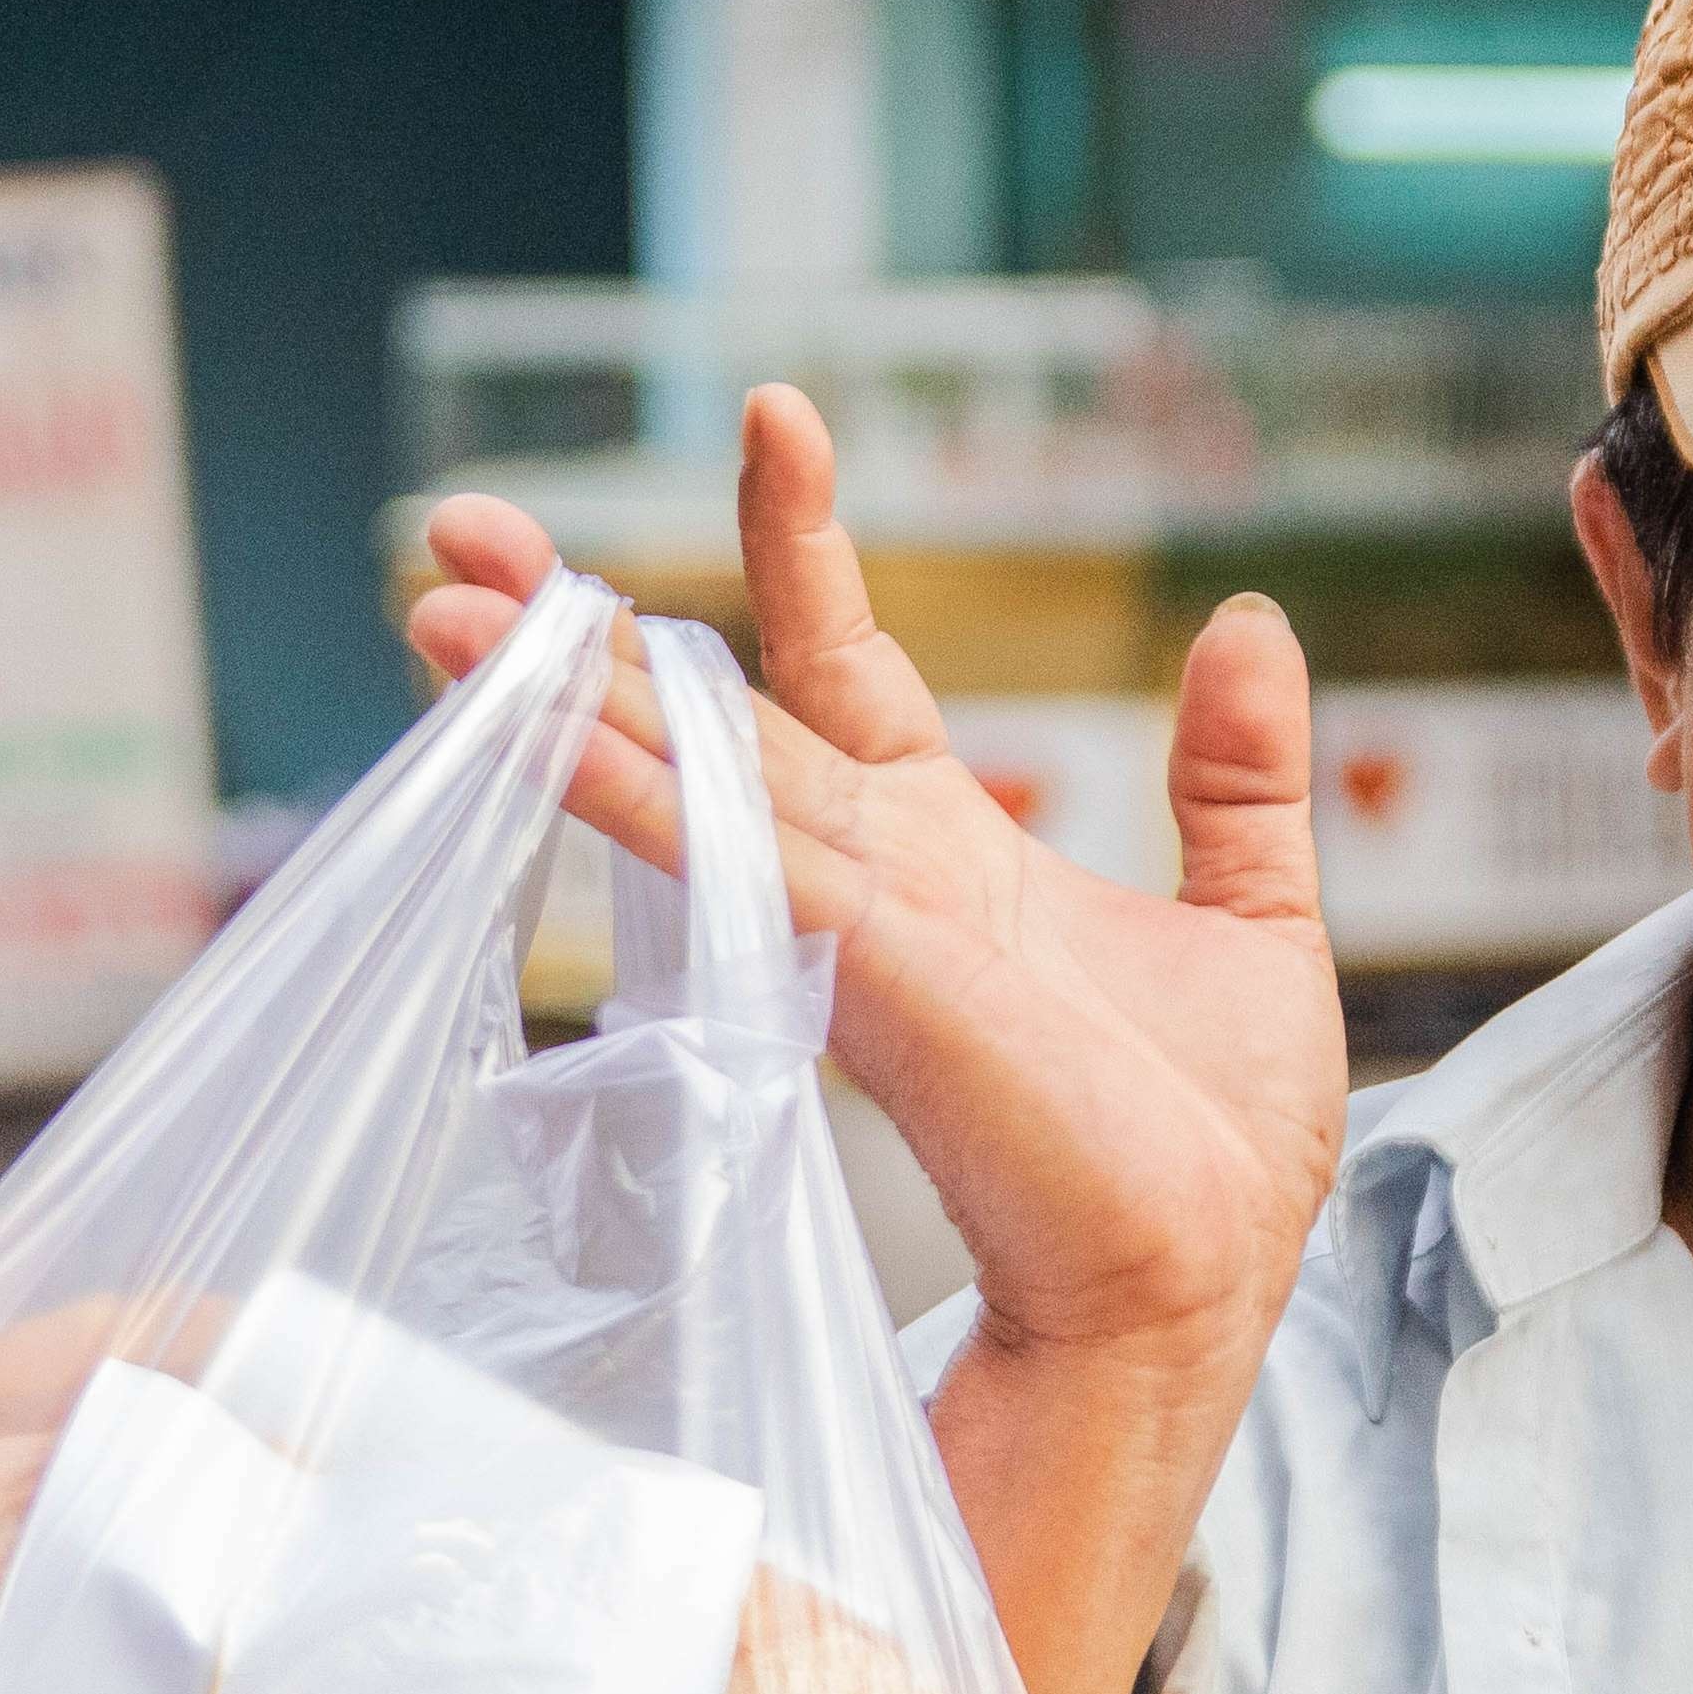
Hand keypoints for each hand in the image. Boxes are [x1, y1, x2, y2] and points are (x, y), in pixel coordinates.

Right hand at [405, 388, 1343, 1380]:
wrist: (1201, 1278)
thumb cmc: (1216, 1150)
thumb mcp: (1256, 921)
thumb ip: (1237, 775)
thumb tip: (1245, 618)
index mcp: (947, 854)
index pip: (842, 670)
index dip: (803, 550)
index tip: (780, 415)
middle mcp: (872, 880)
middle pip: (705, 716)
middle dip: (582, 623)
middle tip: (458, 528)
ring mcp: (847, 923)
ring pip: (676, 775)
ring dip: (552, 689)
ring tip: (436, 597)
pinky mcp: (851, 967)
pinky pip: (714, 851)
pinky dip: (620, 784)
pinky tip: (531, 721)